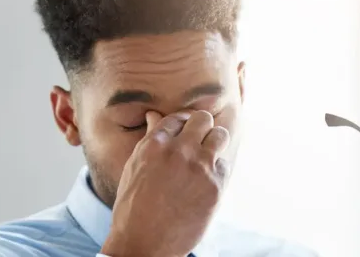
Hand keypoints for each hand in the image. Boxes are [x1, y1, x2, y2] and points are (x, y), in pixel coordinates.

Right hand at [101, 111, 229, 256]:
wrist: (144, 244)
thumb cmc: (134, 207)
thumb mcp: (135, 168)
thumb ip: (150, 139)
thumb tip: (155, 115)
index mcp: (155, 144)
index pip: (178, 117)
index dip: (182, 126)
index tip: (184, 136)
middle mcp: (179, 151)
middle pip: (203, 118)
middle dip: (201, 128)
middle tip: (198, 143)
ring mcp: (199, 167)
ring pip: (220, 135)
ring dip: (214, 142)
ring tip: (206, 157)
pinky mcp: (215, 186)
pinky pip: (225, 164)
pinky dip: (217, 170)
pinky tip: (206, 182)